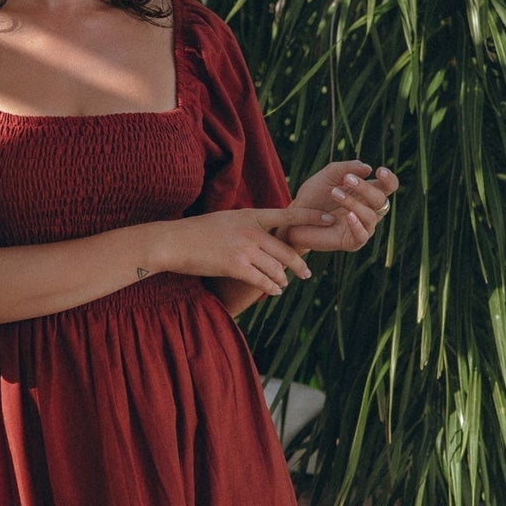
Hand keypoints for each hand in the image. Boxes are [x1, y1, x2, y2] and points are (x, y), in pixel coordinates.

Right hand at [156, 206, 313, 296]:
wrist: (175, 241)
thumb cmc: (198, 232)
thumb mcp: (227, 219)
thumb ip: (248, 224)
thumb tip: (265, 234)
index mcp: (251, 215)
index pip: (289, 215)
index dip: (312, 217)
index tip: (330, 218)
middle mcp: (251, 230)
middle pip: (285, 249)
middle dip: (298, 264)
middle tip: (306, 273)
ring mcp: (244, 248)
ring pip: (275, 268)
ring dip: (281, 279)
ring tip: (283, 285)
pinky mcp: (235, 266)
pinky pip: (261, 280)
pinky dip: (270, 287)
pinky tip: (273, 291)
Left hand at [283, 160, 398, 253]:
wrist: (295, 218)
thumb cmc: (314, 195)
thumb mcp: (328, 175)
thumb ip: (347, 168)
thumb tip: (368, 168)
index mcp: (367, 193)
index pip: (388, 186)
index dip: (388, 179)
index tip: (379, 171)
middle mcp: (369, 211)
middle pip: (381, 200)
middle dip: (365, 188)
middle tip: (346, 179)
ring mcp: (362, 227)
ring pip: (370, 216)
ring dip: (354, 203)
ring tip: (334, 193)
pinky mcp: (352, 242)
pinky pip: (362, 236)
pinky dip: (356, 225)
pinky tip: (348, 216)